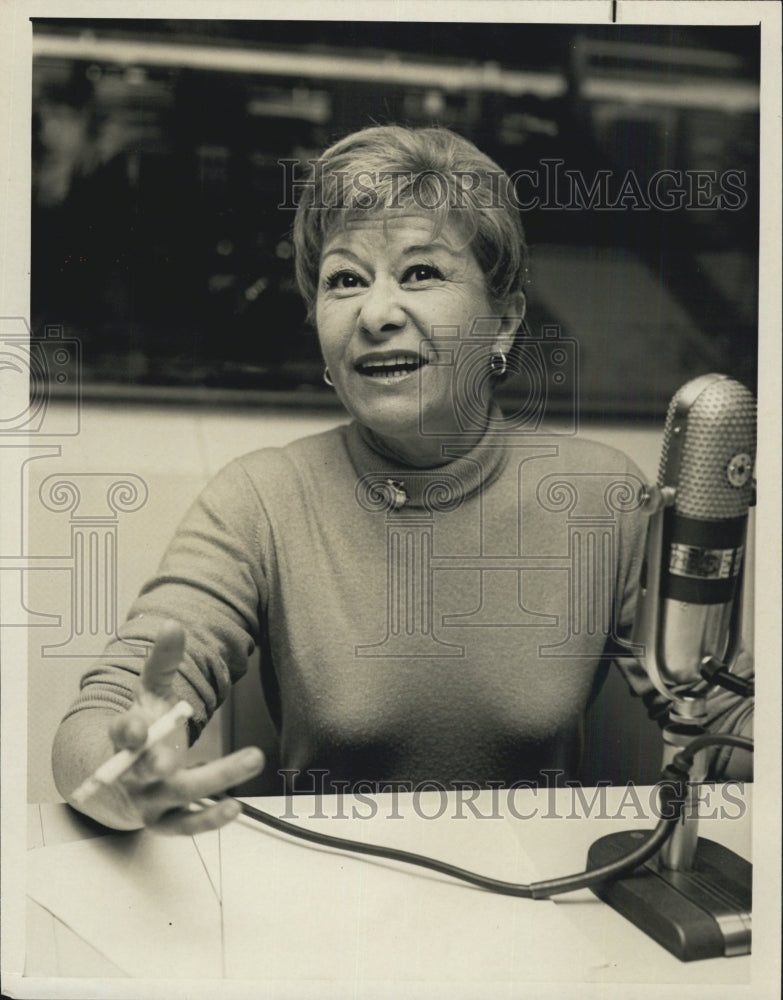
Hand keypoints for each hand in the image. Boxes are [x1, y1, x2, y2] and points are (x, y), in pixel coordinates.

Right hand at [70, 621, 264, 833]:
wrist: (117, 782)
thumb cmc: (140, 730)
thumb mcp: (148, 695)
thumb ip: (161, 662)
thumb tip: (172, 625)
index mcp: (126, 737)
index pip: (121, 734)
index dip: (128, 732)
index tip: (137, 729)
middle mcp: (134, 772)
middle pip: (144, 769)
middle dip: (155, 764)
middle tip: (168, 760)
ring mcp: (149, 799)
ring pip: (178, 795)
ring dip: (214, 781)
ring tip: (251, 759)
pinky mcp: (165, 821)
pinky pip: (186, 825)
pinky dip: (209, 820)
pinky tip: (234, 808)